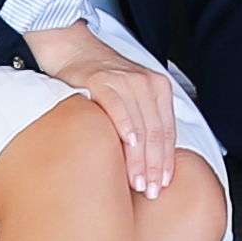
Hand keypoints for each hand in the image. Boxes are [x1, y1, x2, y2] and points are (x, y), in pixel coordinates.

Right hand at [27, 23, 180, 194]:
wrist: (74, 49)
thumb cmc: (100, 79)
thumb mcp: (130, 97)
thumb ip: (142, 121)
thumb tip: (149, 162)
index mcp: (158, 89)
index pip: (167, 132)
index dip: (167, 160)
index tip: (165, 183)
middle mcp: (146, 84)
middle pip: (156, 133)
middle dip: (155, 167)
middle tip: (151, 191)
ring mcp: (125, 81)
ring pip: (139, 125)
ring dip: (140, 157)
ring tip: (137, 182)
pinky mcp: (102, 81)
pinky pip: (117, 106)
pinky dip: (124, 125)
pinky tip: (127, 144)